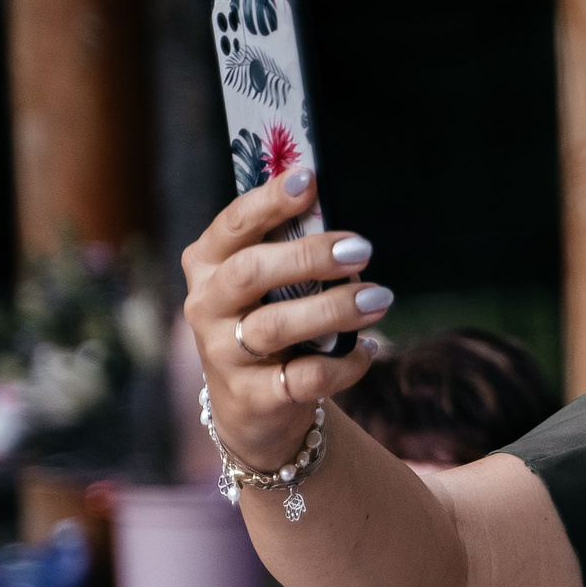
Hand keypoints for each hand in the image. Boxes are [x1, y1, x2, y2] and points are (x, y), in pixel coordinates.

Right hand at [182, 169, 387, 467]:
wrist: (252, 408)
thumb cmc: (268, 320)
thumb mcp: (271, 285)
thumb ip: (292, 251)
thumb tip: (341, 225)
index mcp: (207, 264)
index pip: (233, 225)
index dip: (269, 201)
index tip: (309, 178)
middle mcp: (206, 306)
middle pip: (250, 272)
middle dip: (308, 256)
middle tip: (362, 248)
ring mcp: (222, 354)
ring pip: (275, 326)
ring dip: (334, 310)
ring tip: (379, 298)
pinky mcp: (251, 397)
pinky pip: (303, 378)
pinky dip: (343, 364)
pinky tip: (368, 350)